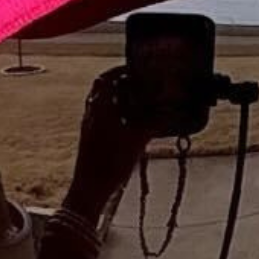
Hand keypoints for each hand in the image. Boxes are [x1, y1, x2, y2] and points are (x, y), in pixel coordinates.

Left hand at [61, 65, 159, 218]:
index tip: (133, 69)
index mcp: (100, 107)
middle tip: (135, 85)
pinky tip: (126, 124)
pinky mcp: (89, 138)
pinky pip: (100, 117)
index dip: (119, 71)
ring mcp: (88, 125)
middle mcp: (91, 113)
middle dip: (117, 84)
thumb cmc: (111, 162)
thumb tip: (170, 112)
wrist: (90, 188)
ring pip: (100, 103)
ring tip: (134, 103)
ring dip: (115, 99)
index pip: (106, 79)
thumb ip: (153, 123)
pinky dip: (113, 113)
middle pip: (102, 89)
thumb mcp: (137, 140)